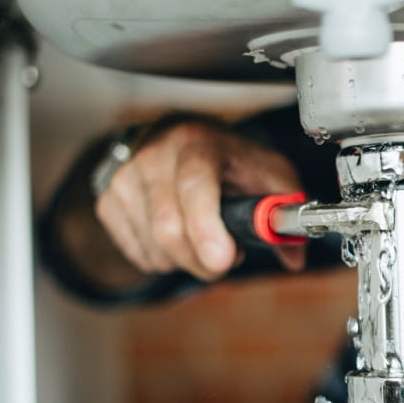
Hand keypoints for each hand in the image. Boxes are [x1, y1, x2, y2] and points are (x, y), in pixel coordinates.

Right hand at [95, 120, 306, 279]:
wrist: (184, 140)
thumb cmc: (230, 161)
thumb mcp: (269, 174)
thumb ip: (286, 211)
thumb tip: (294, 256)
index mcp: (198, 143)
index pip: (194, 186)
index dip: (206, 229)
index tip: (222, 261)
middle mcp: (155, 155)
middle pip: (169, 228)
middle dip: (203, 261)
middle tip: (225, 257)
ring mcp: (126, 178)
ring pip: (155, 248)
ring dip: (186, 261)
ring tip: (203, 239)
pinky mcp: (109, 200)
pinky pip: (139, 254)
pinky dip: (165, 260)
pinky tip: (178, 239)